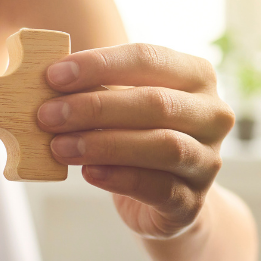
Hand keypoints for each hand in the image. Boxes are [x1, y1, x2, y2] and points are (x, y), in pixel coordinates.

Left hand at [36, 43, 233, 238]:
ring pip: (163, 146)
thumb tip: (47, 83)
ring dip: (104, 144)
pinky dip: (119, 178)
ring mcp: (208, 160)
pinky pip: (159, 187)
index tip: (53, 76)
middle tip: (47, 115)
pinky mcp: (193, 201)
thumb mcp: (120, 105)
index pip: (149, 59)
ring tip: (59, 146)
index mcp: (196, 76)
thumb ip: (94, 89)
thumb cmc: (136, 135)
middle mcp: (213, 115)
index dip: (99, 65)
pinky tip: (87, 173)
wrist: (165, 199)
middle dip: (95, 107)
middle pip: (156, 103)